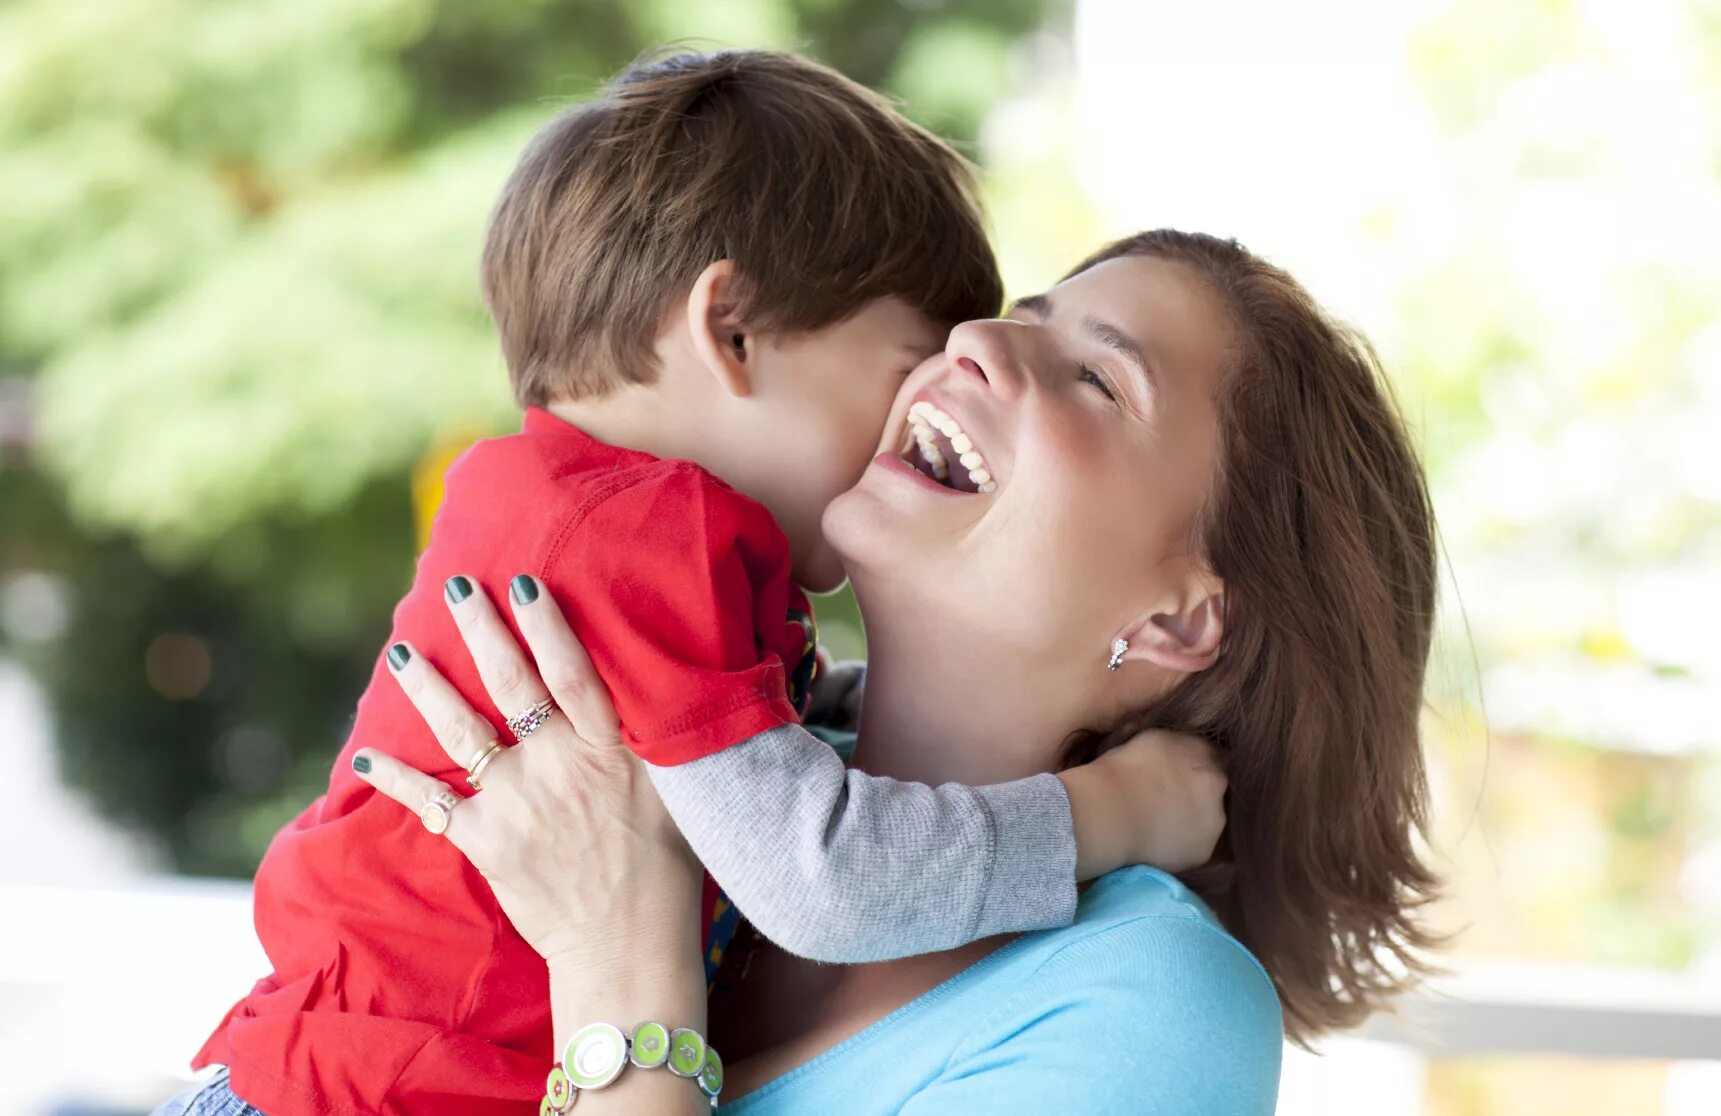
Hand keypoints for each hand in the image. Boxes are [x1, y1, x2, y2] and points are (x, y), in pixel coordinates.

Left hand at [349, 574, 703, 970]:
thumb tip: (653, 683)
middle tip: (456, 586)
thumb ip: (654, 738)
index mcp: (610, 750)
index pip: (574, 673)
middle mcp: (558, 766)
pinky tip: (364, 755)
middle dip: (482, 629)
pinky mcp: (485, 840)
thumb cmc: (664, 868)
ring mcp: (516, 802)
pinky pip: (430, 800)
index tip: (523, 583)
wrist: (625, 944)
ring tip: (401, 651)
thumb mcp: (676, 791)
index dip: (548, 626)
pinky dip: (394, 777)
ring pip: (462, 729)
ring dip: (427, 685)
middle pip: (513, 684)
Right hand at [1092, 729, 1227, 872]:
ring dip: (1192, 819)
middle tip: (1165, 801)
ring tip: (1160, 825)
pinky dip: (1182, 845)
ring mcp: (1215, 817)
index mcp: (1201, 749)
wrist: (1111, 812)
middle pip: (1212, 786)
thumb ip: (1173, 743)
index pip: (1205, 755)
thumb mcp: (1148, 738)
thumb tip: (1174, 751)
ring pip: (1207, 818)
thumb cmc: (1118, 771)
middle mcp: (1217, 781)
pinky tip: (1160, 844)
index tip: (1170, 775)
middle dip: (1195, 792)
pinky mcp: (1205, 850)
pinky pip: (1196, 846)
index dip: (1187, 766)